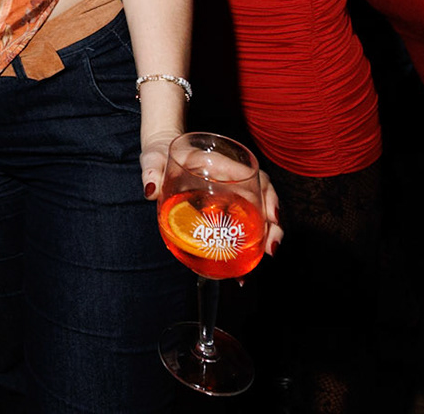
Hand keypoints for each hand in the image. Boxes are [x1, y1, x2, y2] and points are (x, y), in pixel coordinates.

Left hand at [143, 129, 282, 256]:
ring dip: (264, 237)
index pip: (253, 176)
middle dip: (273, 224)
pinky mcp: (223, 209)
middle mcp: (230, 179)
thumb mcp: (153, 159)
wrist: (158, 157)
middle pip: (263, 199)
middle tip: (271, 248)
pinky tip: (240, 269)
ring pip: (257, 215)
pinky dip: (246, 245)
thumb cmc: (159, 154)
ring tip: (261, 261)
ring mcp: (229, 195)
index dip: (267, 196)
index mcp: (219, 163)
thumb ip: (152, 170)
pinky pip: (241, 225)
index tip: (272, 217)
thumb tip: (150, 189)